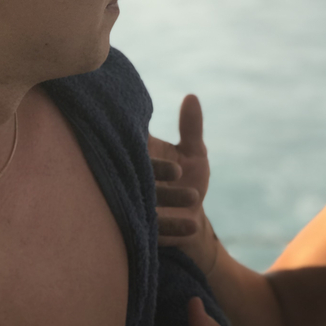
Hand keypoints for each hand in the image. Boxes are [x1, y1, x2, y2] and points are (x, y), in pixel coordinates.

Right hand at [149, 95, 217, 271]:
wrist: (191, 221)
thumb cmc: (189, 179)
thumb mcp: (194, 153)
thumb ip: (191, 127)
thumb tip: (191, 96)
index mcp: (140, 155)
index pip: (131, 142)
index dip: (138, 137)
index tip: (152, 138)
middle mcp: (132, 178)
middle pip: (134, 171)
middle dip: (155, 171)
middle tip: (177, 171)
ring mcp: (137, 204)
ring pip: (145, 200)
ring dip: (168, 198)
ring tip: (193, 196)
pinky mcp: (144, 228)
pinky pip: (155, 228)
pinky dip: (174, 226)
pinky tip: (193, 223)